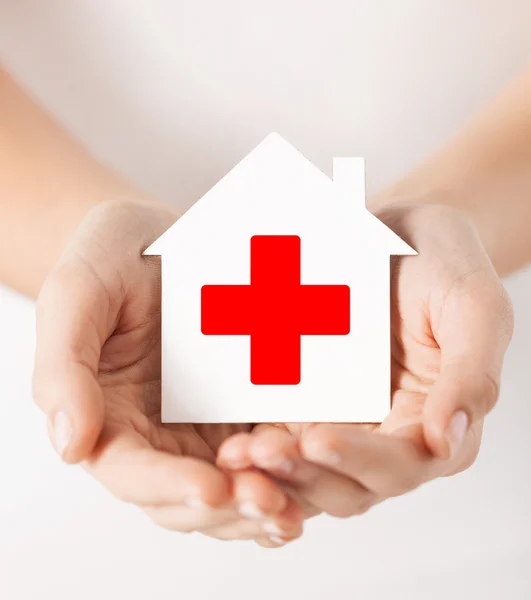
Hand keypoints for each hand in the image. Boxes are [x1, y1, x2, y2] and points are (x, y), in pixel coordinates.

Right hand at [32, 199, 302, 544]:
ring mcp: (203, 426)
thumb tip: (70, 446)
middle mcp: (157, 436)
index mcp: (109, 419)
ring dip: (264, 502)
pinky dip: (290, 470)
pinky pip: (267, 451)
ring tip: (300, 503)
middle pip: (187, 498)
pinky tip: (320, 468)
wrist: (161, 235)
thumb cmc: (111, 257)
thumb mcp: (78, 294)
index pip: (132, 473)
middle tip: (272, 502)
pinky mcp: (243, 409)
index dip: (169, 486)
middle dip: (229, 507)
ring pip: (232, 487)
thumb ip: (64, 368)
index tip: (211, 488)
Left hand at [218, 204, 513, 518]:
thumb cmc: (444, 263)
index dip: (360, 460)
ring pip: (308, 471)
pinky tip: (229, 437)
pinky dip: (258, 446)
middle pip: (346, 483)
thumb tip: (445, 440)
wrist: (397, 231)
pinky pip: (281, 435)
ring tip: (237, 452)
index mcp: (434, 423)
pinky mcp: (307, 403)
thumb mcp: (474, 306)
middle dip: (304, 474)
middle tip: (261, 450)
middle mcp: (387, 434)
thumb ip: (471, 374)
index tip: (317, 438)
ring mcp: (343, 421)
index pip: (401, 465)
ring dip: (272, 471)